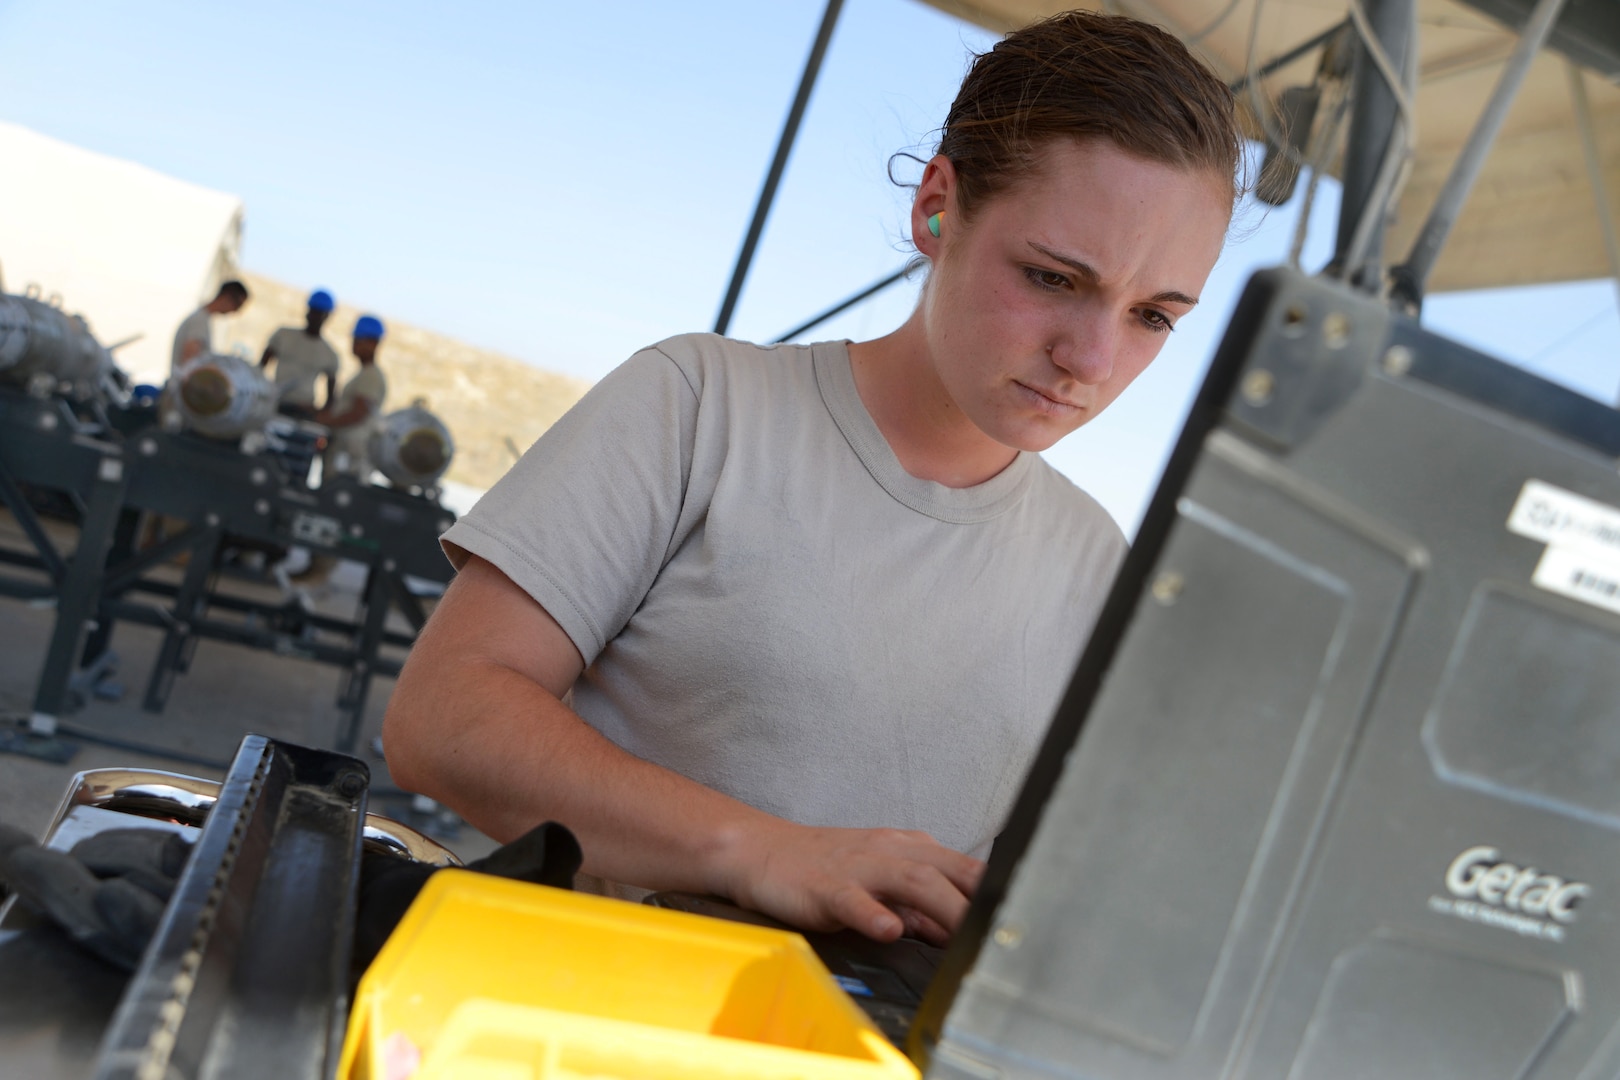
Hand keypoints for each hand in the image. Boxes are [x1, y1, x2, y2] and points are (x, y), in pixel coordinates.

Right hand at [715, 820, 983, 945]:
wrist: (762, 852)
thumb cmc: (826, 870)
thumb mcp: (882, 885)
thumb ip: (921, 909)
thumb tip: (957, 932)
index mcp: (910, 850)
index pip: (964, 869)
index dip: (995, 893)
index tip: (1020, 918)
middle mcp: (890, 852)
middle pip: (946, 871)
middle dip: (979, 900)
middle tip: (1003, 931)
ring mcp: (858, 867)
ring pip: (910, 880)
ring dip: (942, 905)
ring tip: (964, 931)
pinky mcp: (825, 885)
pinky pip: (852, 899)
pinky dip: (872, 912)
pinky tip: (888, 928)